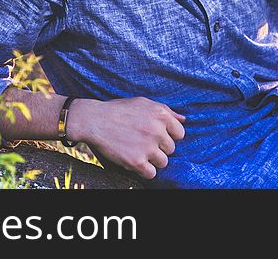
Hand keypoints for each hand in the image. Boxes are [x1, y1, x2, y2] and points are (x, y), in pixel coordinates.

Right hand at [68, 97, 185, 179]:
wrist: (94, 120)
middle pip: (171, 149)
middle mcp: (157, 130)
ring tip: (137, 151)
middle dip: (159, 147)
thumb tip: (184, 120)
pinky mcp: (136, 161)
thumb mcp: (143, 103)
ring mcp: (147, 146)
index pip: (180, 133)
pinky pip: (151, 173)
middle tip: (142, 142)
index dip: (168, 136)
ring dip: (152, 160)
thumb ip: (166, 111)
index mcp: (161, 114)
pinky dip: (144, 170)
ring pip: (163, 162)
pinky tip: (134, 160)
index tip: (156, 136)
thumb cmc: (119, 110)